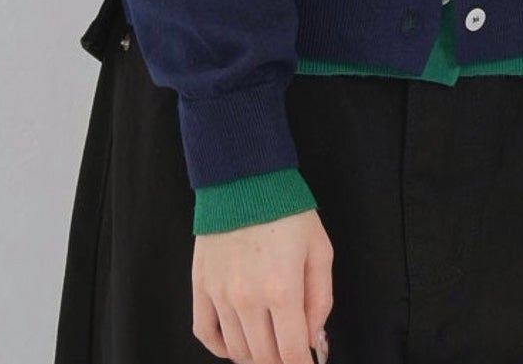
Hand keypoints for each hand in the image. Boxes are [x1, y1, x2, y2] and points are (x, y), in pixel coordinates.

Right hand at [191, 208, 332, 363]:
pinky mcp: (201, 285)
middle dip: (281, 359)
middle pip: (264, 356)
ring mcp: (221, 293)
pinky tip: (236, 343)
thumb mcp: (319, 249)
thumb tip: (313, 338)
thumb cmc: (286, 209)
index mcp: (282, 289)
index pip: (291, 353)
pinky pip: (205, 332)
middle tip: (289, 349)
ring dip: (255, 354)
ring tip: (268, 342)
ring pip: (237, 349)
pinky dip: (221, 348)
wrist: (245, 177)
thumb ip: (321, 300)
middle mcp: (248, 297)